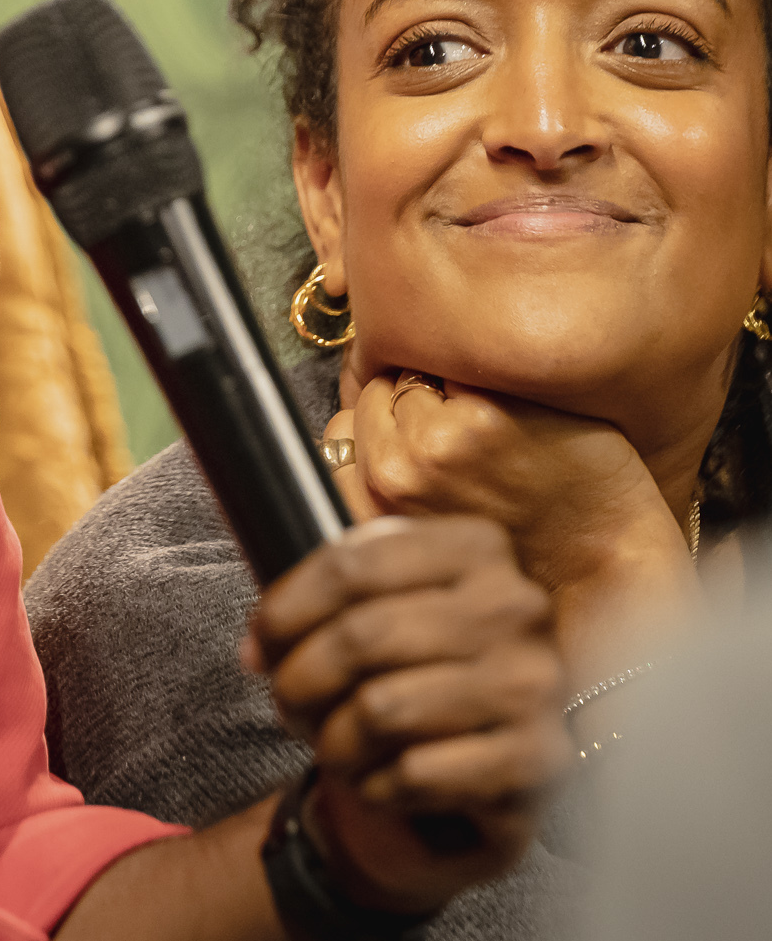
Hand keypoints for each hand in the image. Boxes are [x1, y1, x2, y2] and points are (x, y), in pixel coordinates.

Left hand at [242, 517, 566, 913]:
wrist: (480, 770)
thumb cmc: (412, 674)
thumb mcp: (378, 609)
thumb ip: (323, 605)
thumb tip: (258, 645)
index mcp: (475, 547)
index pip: (351, 564)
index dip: (286, 608)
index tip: (259, 642)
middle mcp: (516, 606)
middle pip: (361, 635)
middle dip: (300, 678)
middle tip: (286, 703)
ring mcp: (535, 684)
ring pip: (383, 708)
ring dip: (334, 738)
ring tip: (329, 744)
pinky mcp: (540, 762)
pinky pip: (417, 772)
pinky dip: (376, 784)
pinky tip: (377, 780)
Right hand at [323, 374, 683, 594]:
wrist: (602, 572)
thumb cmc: (514, 553)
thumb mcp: (418, 530)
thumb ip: (377, 480)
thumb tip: (353, 420)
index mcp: (372, 503)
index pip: (337, 431)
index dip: (377, 431)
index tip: (411, 446)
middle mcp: (396, 472)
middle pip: (374, 396)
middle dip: (409, 406)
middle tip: (460, 444)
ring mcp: (441, 440)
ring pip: (415, 377)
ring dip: (447, 389)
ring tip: (492, 430)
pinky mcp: (488, 416)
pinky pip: (466, 368)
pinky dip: (490, 382)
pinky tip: (520, 418)